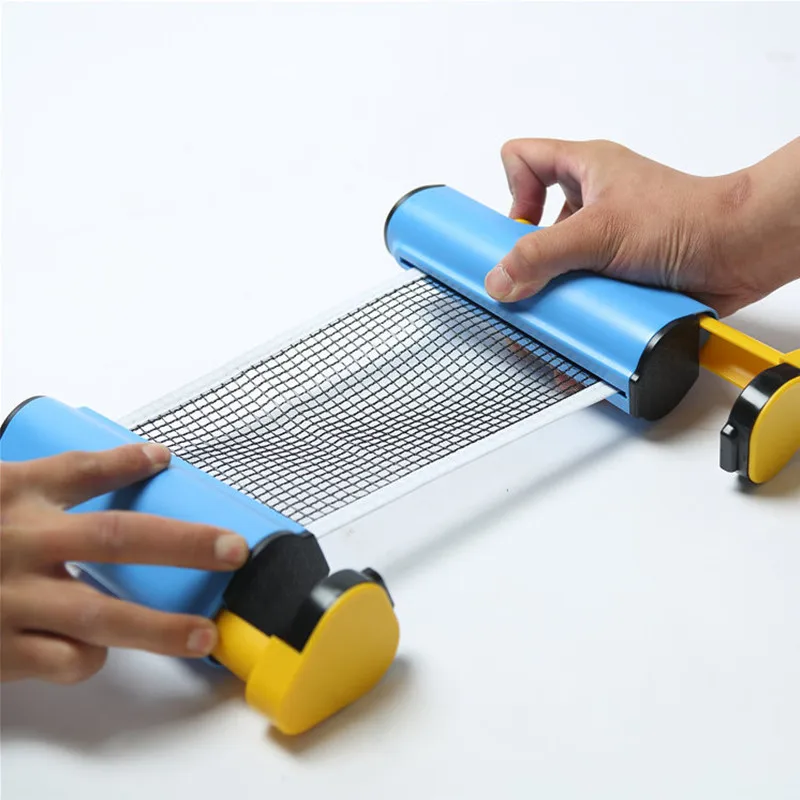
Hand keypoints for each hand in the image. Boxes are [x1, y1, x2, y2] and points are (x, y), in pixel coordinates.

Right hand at [0, 443, 248, 683]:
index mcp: (8, 494)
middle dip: (182, 543)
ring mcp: (7, 600)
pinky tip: (95, 651)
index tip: (163, 458)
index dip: (126, 461)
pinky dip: (90, 656)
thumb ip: (34, 486)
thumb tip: (112, 464)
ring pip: (100, 614)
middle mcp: (15, 543)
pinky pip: (64, 659)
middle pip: (116, 536)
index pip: (80, 468)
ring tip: (205, 634)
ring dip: (159, 626)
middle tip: (232, 548)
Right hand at [485, 137, 799, 315]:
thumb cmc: (685, 220)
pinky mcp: (621, 268)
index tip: (513, 232)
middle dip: (527, 256)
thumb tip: (499, 278)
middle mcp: (594, 199)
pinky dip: (576, 307)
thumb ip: (541, 256)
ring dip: (551, 287)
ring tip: (554, 307)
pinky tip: (577, 325)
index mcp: (585, 168)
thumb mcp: (599, 234)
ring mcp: (608, 236)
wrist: (738, 253)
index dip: (510, 191)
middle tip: (523, 280)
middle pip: (535, 220)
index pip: (523, 158)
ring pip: (559, 259)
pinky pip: (585, 285)